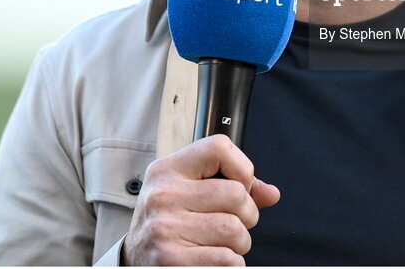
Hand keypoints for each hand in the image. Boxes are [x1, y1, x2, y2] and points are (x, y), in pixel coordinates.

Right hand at [122, 135, 280, 265]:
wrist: (134, 260)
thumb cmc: (169, 221)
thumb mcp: (188, 192)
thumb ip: (230, 185)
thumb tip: (271, 194)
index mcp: (167, 170)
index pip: (219, 147)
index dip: (242, 168)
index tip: (240, 186)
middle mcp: (163, 195)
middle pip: (237, 194)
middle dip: (247, 214)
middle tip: (234, 222)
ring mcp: (164, 229)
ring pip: (236, 230)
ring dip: (240, 242)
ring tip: (222, 243)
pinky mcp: (171, 261)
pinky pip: (228, 260)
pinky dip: (232, 263)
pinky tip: (215, 259)